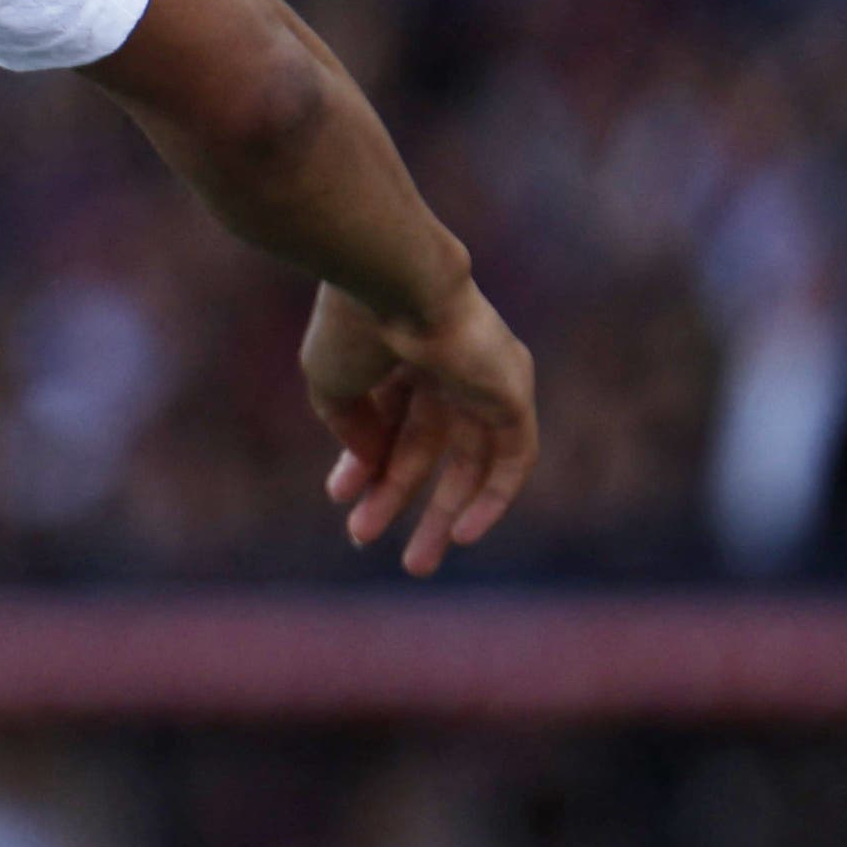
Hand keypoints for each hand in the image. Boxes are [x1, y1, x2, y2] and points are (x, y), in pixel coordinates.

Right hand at [303, 277, 538, 576]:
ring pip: (468, 461)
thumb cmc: (354, 327)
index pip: (386, 420)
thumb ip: (349, 427)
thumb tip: (369, 463)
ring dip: (442, 512)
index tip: (340, 498)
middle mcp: (444, 366)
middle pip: (425, 447)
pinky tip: (464, 534)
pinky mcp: (514, 393)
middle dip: (398, 496)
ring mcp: (483, 379)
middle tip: (367, 542)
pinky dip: (492, 498)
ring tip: (416, 564)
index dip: (363, 463)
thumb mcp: (332, 385)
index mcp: (397, 353)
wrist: (396, 281)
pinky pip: (513, 458)